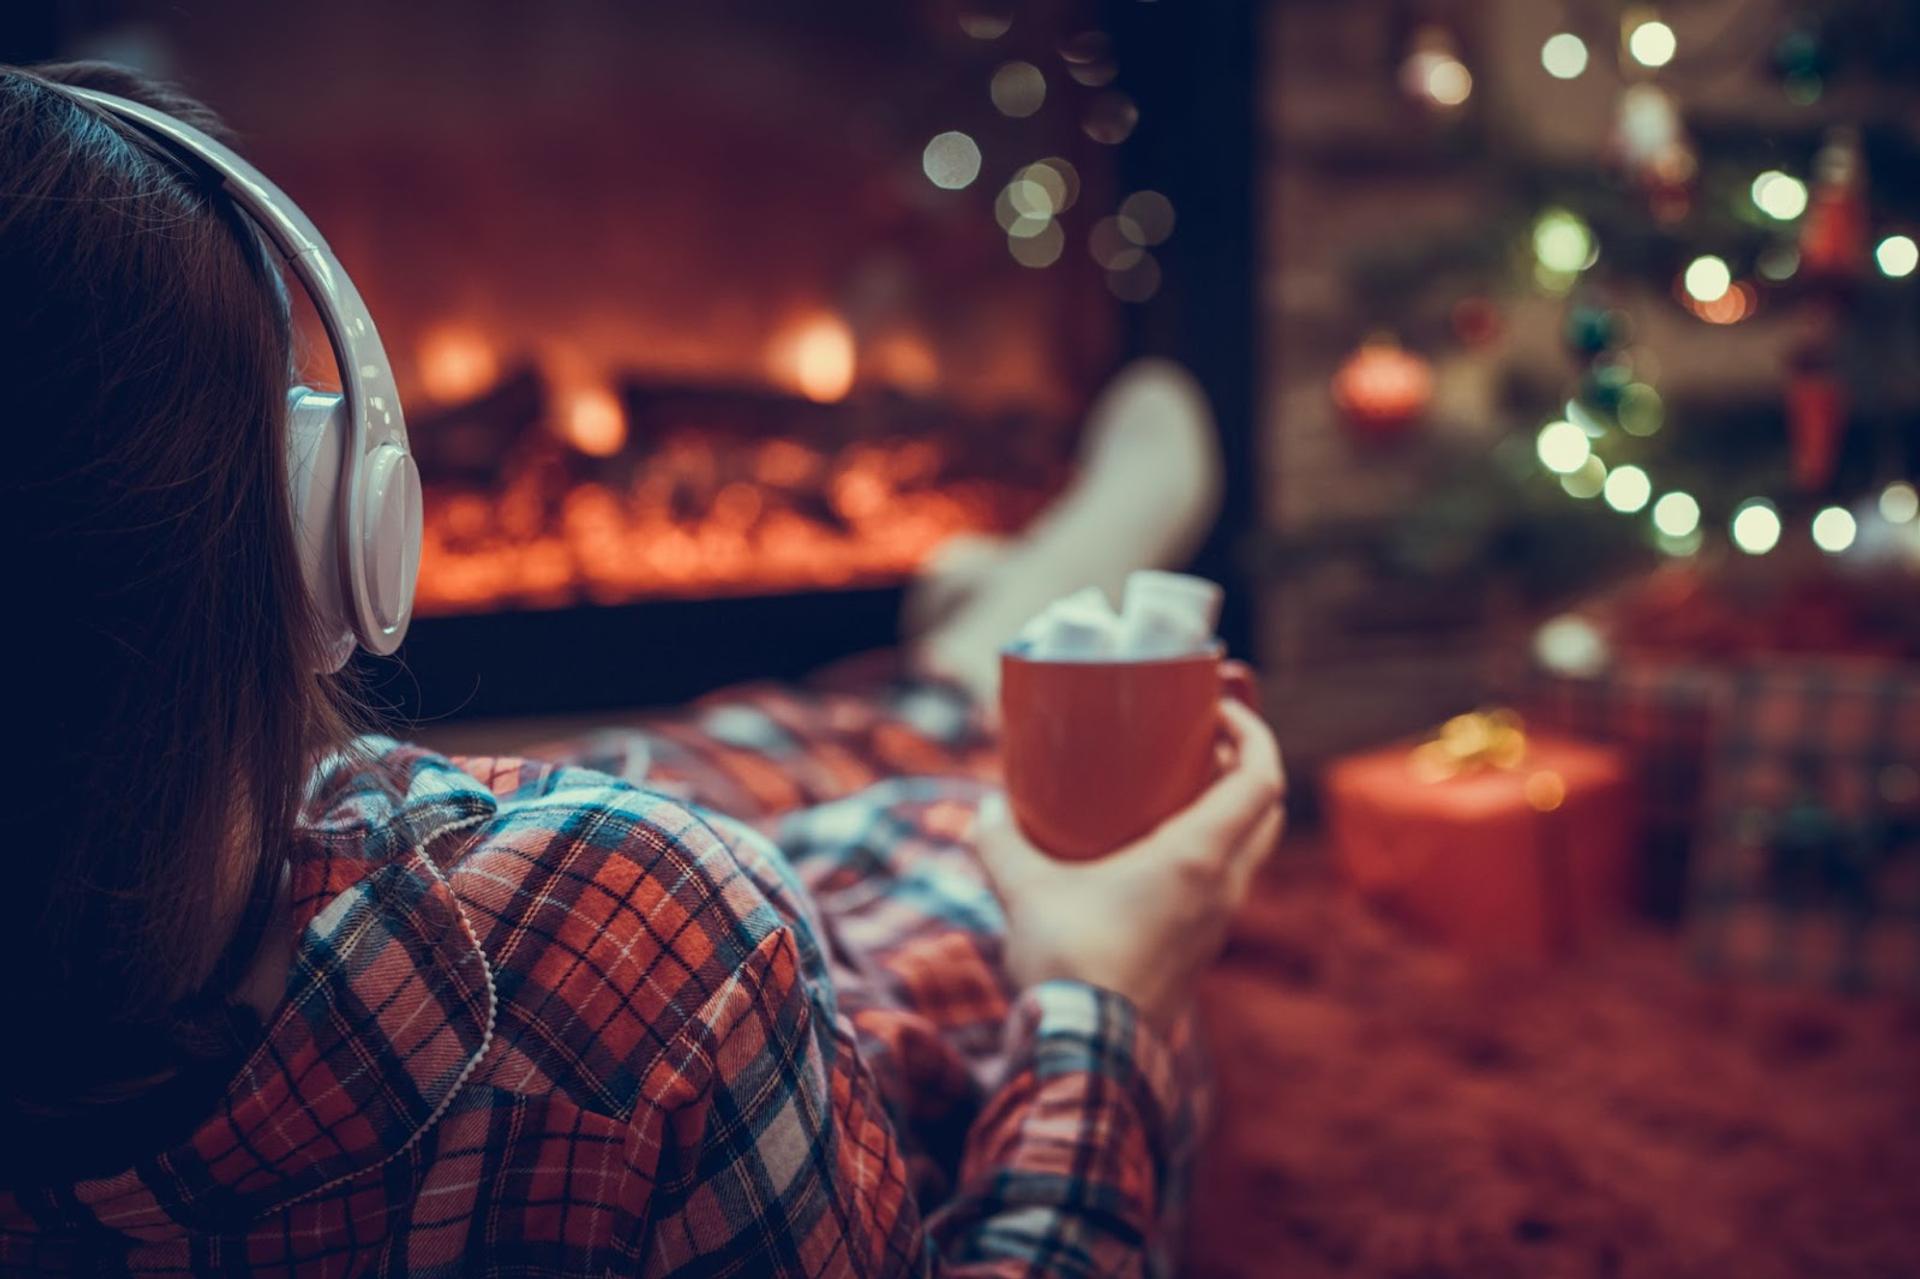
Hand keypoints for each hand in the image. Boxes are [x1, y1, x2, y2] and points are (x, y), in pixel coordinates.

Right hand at [976, 700, 1283, 1029]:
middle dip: (1243, 768)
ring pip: (1248, 852)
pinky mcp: (1201, 951)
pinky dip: (1207, 856)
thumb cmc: (1068, 963)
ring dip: (1226, 814)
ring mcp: (1217, 924)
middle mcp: (1224, 888)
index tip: (1220, 711)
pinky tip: (1152, 856)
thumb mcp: (1025, 889)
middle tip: (1198, 746)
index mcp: (1199, 857)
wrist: (1087, 1054)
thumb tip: (985, 809)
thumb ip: (1000, 841)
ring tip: (1173, 793)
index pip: (1262, 778)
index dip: (1254, 733)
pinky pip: (1223, 887)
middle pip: (1265, 811)